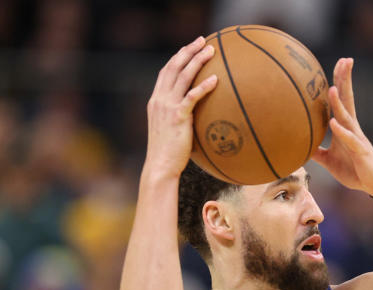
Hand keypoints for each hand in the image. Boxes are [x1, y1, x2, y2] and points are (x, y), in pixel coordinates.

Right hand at [144, 37, 218, 175]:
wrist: (160, 166)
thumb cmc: (169, 153)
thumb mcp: (171, 129)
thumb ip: (180, 117)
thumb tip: (198, 115)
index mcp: (156, 101)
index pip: (165, 72)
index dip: (178, 57)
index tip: (190, 47)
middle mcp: (159, 100)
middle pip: (174, 67)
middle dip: (188, 51)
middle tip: (203, 40)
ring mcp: (167, 107)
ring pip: (183, 76)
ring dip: (198, 61)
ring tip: (212, 51)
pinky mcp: (178, 117)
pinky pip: (192, 97)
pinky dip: (204, 86)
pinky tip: (216, 80)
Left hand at [312, 58, 372, 195]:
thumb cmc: (353, 169)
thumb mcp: (329, 160)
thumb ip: (316, 151)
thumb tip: (298, 147)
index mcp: (346, 127)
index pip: (342, 99)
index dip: (340, 81)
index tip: (339, 62)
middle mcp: (352, 128)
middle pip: (348, 99)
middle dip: (346, 80)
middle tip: (345, 60)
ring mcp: (357, 138)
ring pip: (347, 117)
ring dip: (339, 103)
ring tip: (332, 88)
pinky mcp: (360, 152)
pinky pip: (350, 140)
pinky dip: (342, 132)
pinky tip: (334, 123)